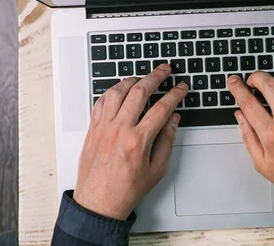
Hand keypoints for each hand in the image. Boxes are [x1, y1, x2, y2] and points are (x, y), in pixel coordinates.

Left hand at [74, 64, 187, 219]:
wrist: (98, 203)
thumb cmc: (125, 190)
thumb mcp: (156, 170)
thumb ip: (167, 141)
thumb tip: (173, 119)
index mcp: (137, 141)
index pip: (162, 108)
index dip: (175, 94)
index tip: (181, 88)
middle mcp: (119, 130)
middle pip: (139, 92)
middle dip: (155, 77)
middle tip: (165, 70)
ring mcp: (103, 127)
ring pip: (117, 91)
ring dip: (132, 80)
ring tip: (143, 77)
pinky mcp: (93, 129)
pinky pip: (101, 101)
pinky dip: (112, 91)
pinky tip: (120, 89)